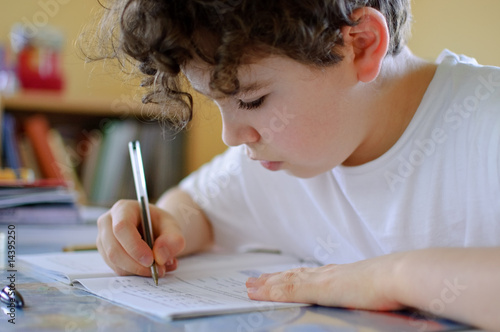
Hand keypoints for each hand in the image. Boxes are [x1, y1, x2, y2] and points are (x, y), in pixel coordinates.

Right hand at [96, 199, 184, 276]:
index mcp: (123, 208)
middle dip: (136, 264)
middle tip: (157, 270)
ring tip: (158, 268)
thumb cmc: (161, 224)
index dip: (135, 247)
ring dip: (137, 270)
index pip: (122, 227)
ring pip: (114, 262)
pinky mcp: (105, 253)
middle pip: (113, 249)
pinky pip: (116, 268)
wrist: (156, 229)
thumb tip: (160, 257)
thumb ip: (173, 240)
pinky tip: (148, 268)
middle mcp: (108, 222)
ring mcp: (103, 238)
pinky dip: (134, 272)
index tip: (151, 260)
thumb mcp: (173, 227)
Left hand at [245, 254, 404, 310]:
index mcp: (338, 275)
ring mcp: (321, 279)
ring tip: (251, 286)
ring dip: (267, 284)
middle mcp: (326, 274)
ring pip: (286, 281)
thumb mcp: (374, 289)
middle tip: (254, 281)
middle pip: (292, 276)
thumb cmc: (392, 283)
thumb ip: (363, 291)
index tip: (277, 278)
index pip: (308, 275)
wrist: (398, 276)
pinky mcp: (319, 288)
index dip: (290, 277)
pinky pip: (289, 289)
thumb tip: (367, 297)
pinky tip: (260, 292)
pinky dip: (272, 290)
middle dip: (272, 279)